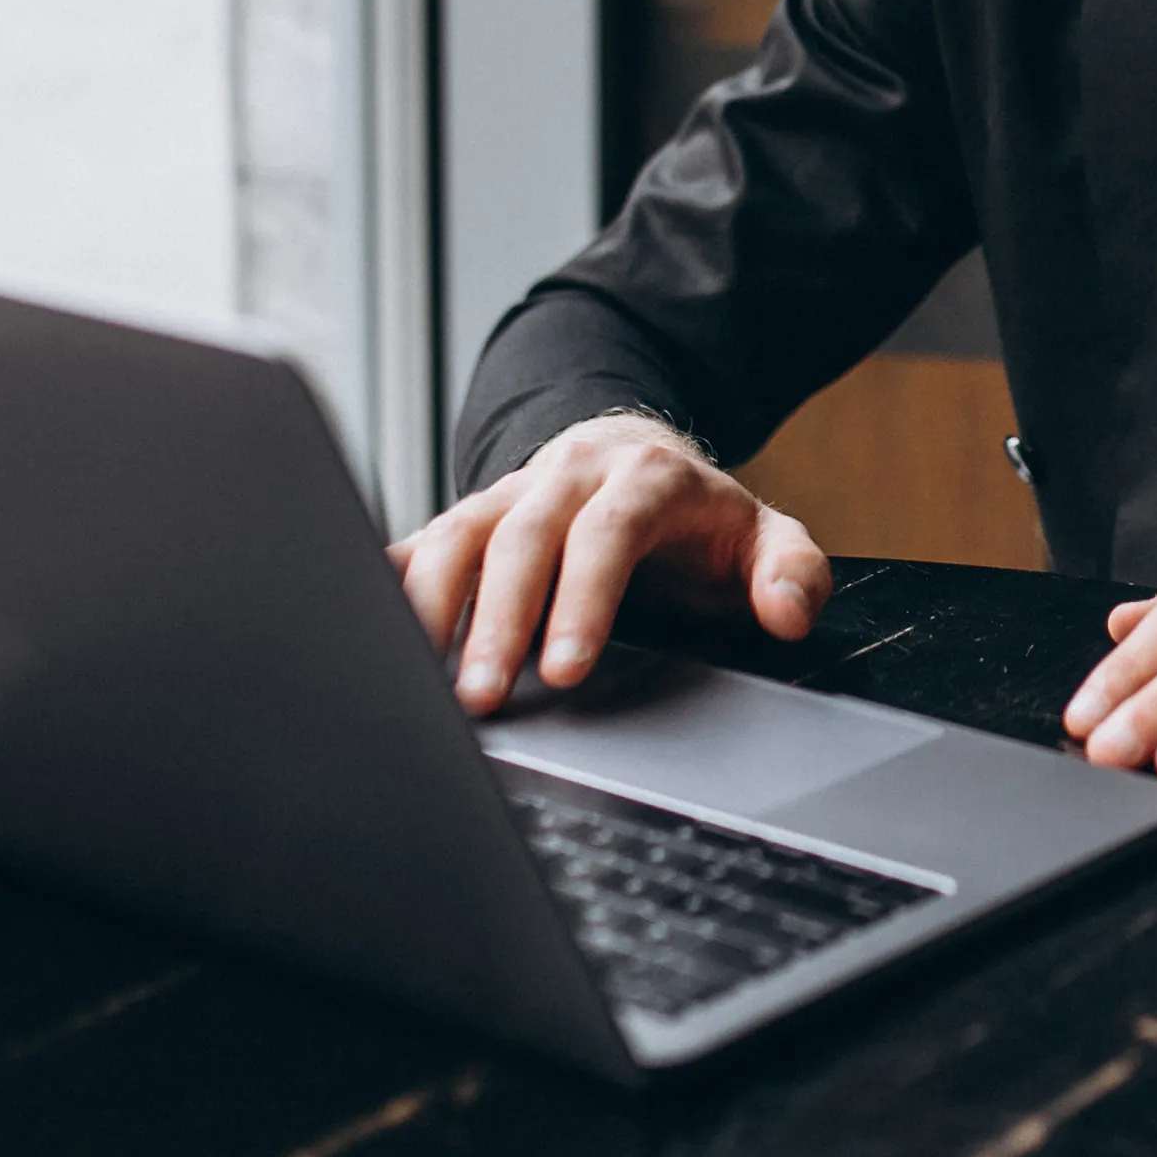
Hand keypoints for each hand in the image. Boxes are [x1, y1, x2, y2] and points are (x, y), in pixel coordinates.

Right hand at [389, 412, 830, 714]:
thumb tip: (788, 614)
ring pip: (457, 533)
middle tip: (480, 698)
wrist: (640, 458)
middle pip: (522, 536)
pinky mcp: (467, 517)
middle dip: (496, 620)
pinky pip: (419, 541)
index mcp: (644, 478)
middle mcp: (568, 475)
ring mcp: (510, 492)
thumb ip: (792, 573)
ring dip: (431, 606)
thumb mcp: (764, 538)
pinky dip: (389, 581)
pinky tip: (365, 631)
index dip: (582, 599)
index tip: (565, 669)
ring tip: (412, 678)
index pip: (607, 533)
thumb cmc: (698, 522)